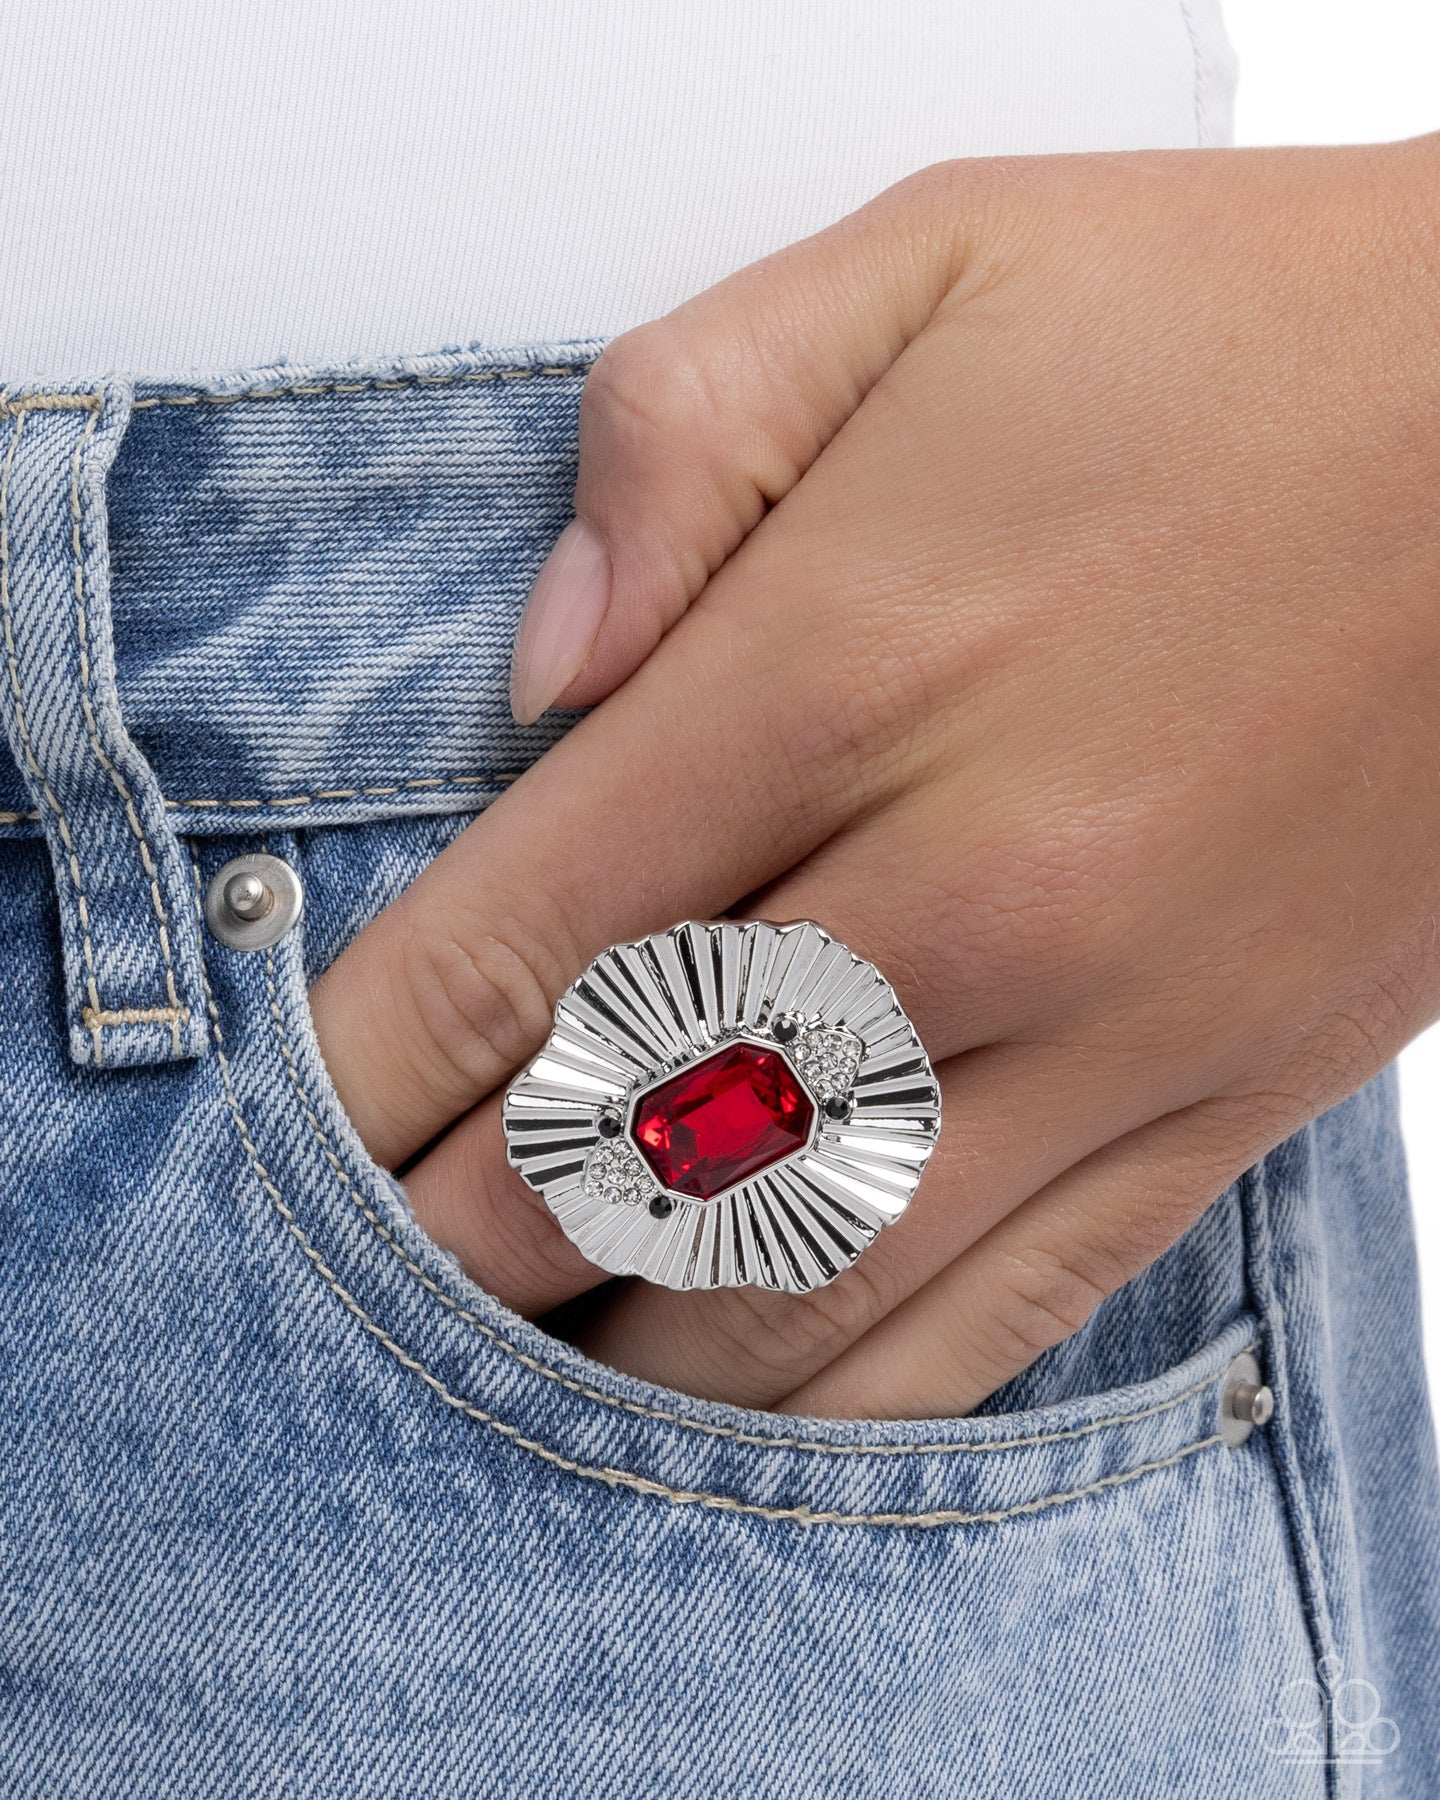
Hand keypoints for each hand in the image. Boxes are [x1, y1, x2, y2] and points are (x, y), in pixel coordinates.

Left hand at [310, 138, 1439, 1418]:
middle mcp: (969, 880)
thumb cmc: (1244, 337)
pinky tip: (746, 1416)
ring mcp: (1112, 1020)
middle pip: (632, 1140)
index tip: (293, 1135)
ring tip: (512, 1380)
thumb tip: (539, 667)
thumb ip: (676, 436)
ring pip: (805, 1279)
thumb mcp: (927, 265)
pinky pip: (1007, 1312)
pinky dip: (848, 1390)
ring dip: (625, 1351)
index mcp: (849, 662)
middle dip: (459, 1235)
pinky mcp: (1228, 1094)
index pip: (527, 936)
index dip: (373, 1067)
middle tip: (358, 1284)